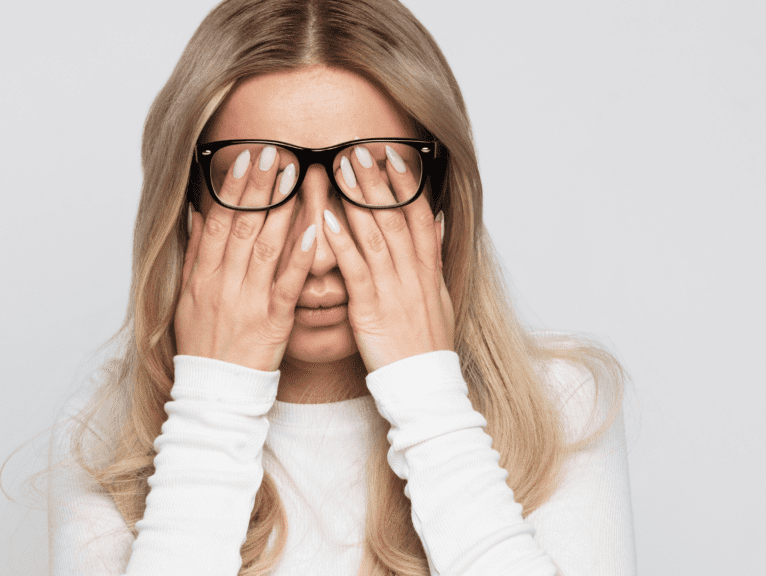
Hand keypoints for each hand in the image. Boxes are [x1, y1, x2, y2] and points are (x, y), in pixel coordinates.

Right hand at [175, 146, 316, 371]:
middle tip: (275, 151)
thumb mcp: (187, 298)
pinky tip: (316, 227)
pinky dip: (301, 255)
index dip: (232, 188)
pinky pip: (288, 283)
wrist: (213, 392)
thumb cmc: (202, 344)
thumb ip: (195, 254)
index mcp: (202, 276)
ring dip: (281, 208)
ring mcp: (248, 301)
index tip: (245, 158)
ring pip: (266, 246)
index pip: (218, 222)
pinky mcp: (272, 321)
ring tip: (296, 175)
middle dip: (259, 186)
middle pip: (242, 226)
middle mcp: (222, 283)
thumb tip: (198, 213)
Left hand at [322, 144, 454, 371]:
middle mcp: (413, 273)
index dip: (407, 183)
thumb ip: (433, 257)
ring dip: (357, 199)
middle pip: (396, 216)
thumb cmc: (425, 343)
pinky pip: (355, 269)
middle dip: (377, 180)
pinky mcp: (371, 309)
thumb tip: (435, 221)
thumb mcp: (440, 297)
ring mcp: (393, 289)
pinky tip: (326, 218)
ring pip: (375, 235)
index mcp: (428, 269)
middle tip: (359, 148)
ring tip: (341, 169)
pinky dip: (341, 242)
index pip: (419, 215)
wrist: (424, 384)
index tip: (394, 154)